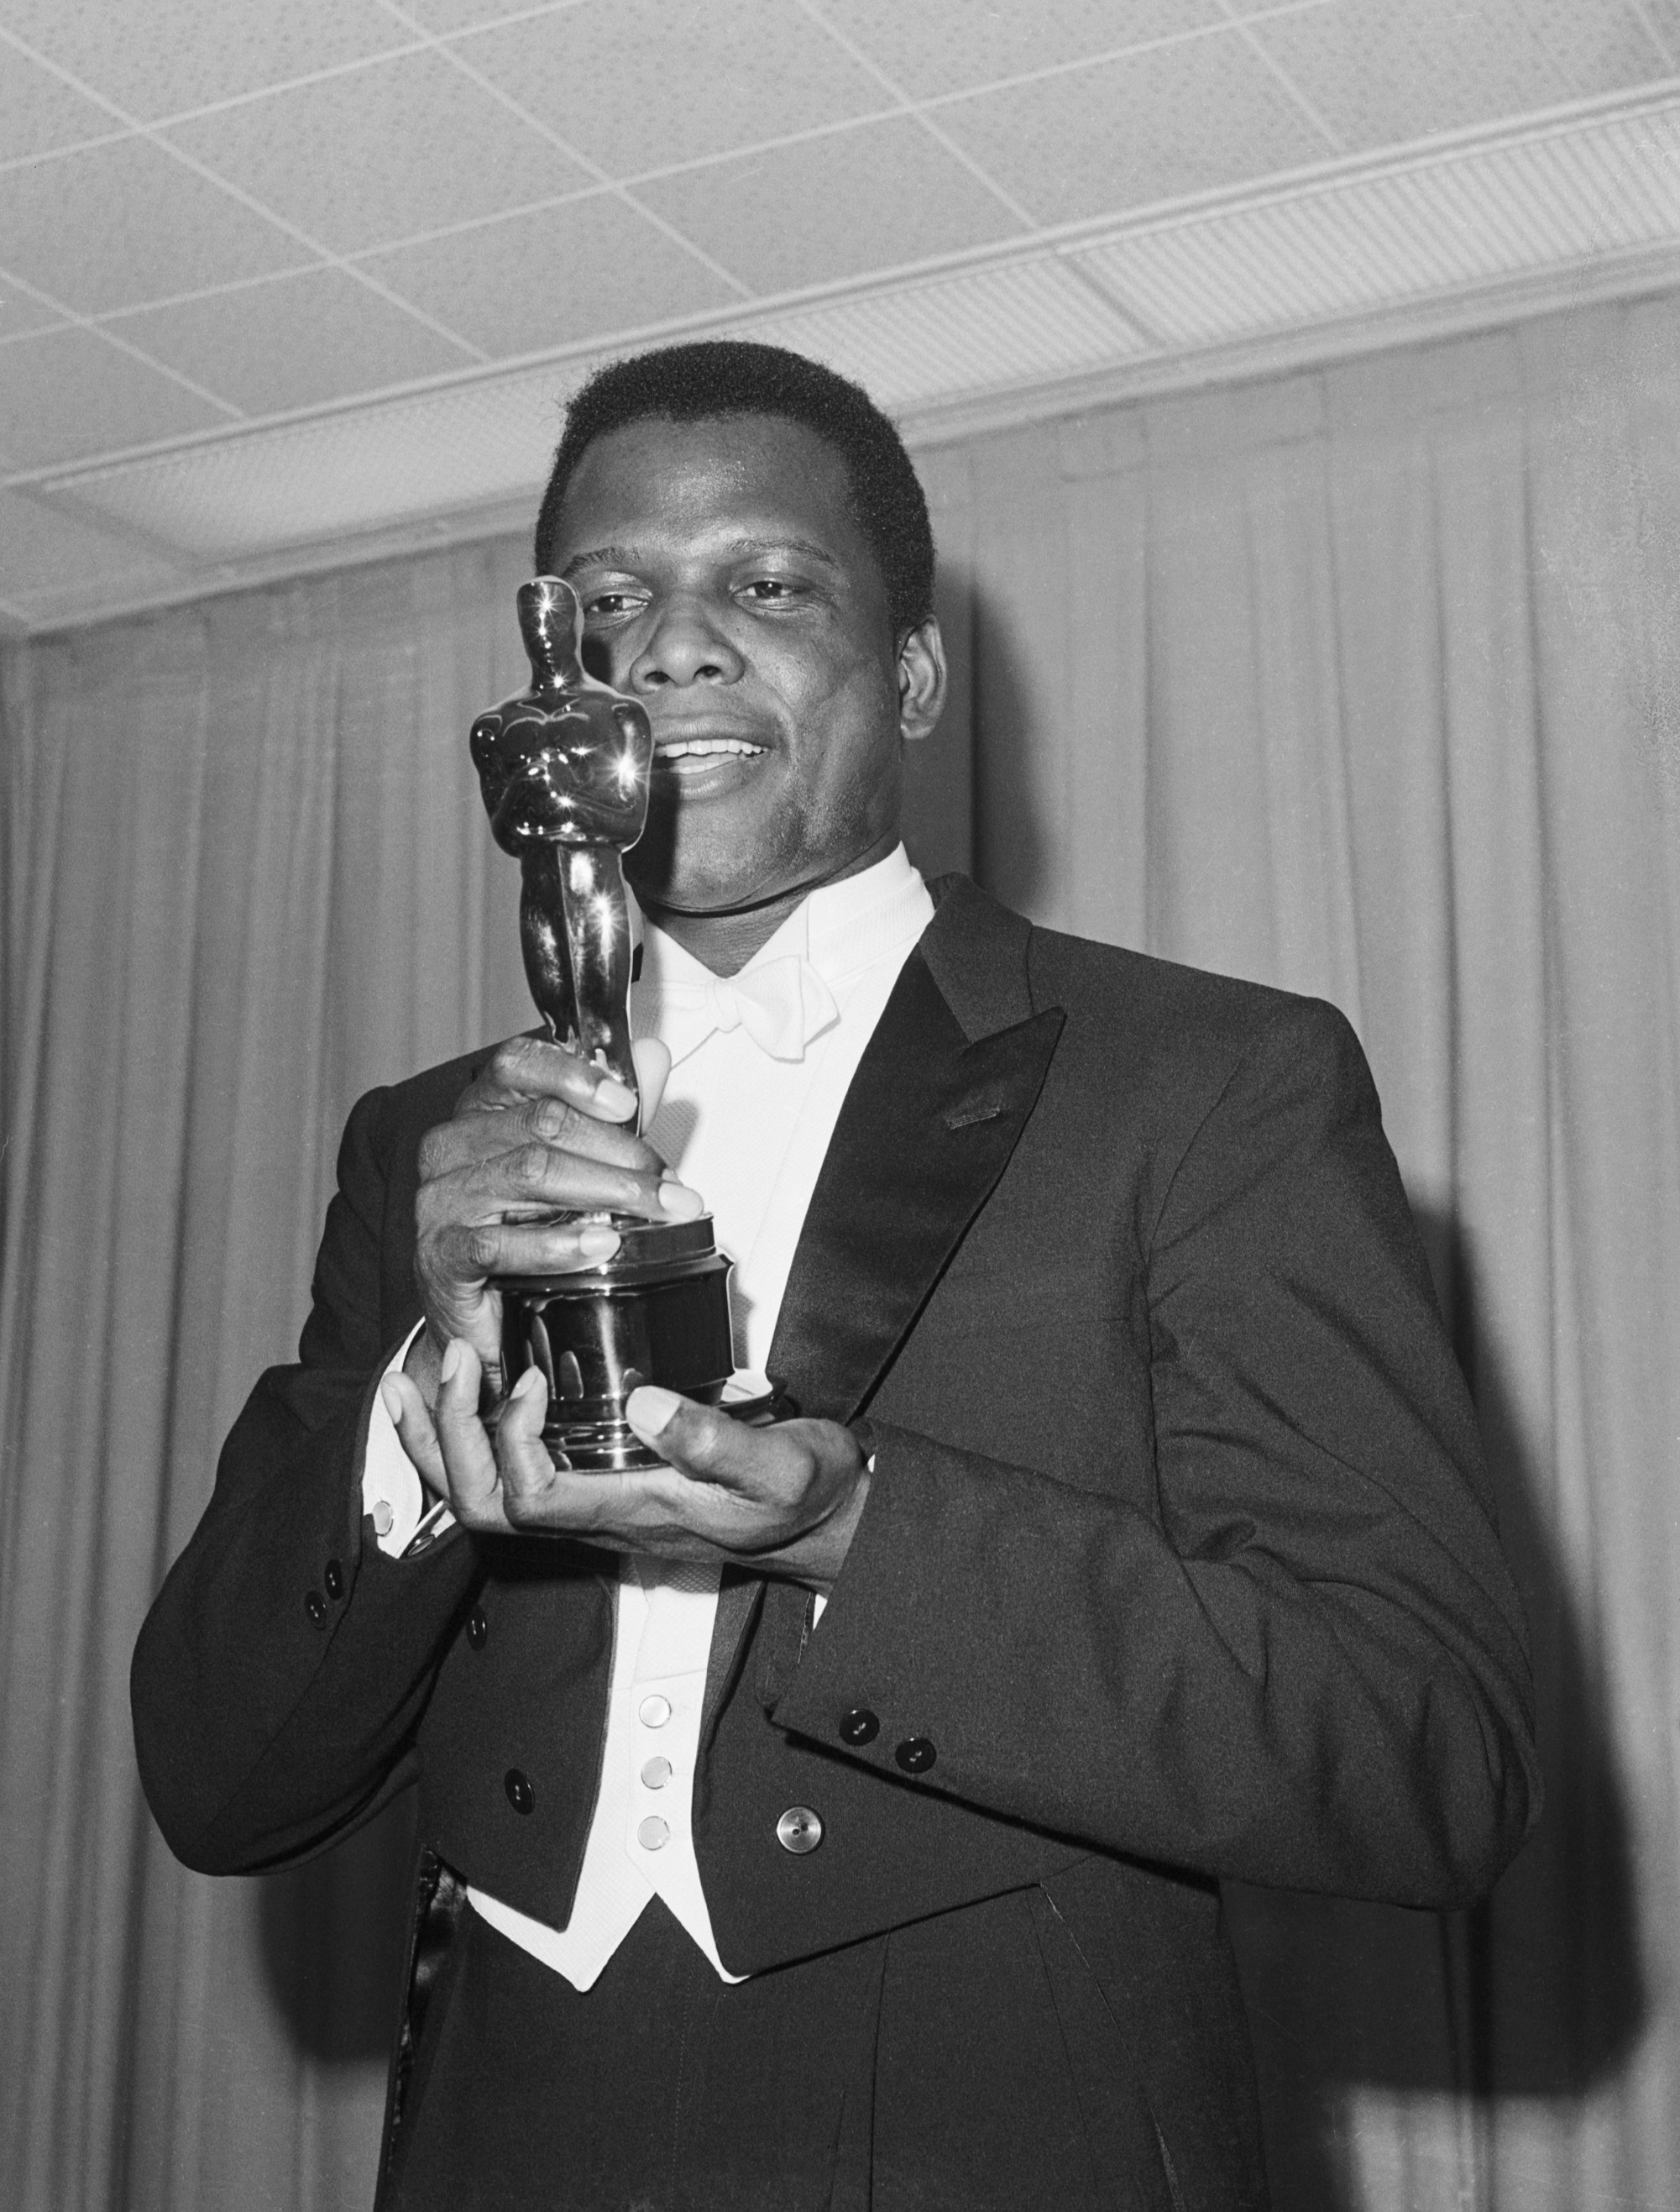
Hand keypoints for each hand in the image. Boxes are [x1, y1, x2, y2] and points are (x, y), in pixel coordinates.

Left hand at [382, 1343, 870, 1593]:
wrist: (825, 1516)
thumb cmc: (805, 1496)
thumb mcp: (783, 1465)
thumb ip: (719, 1441)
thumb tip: (648, 1405)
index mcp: (635, 1513)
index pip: (534, 1499)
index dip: (513, 1441)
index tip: (532, 1377)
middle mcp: (601, 1514)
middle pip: (485, 1507)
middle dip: (448, 1437)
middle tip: (448, 1360)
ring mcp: (596, 1500)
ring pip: (487, 1494)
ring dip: (443, 1437)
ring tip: (417, 1375)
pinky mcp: (602, 1477)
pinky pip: (513, 1470)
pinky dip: (475, 1431)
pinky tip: (470, 1385)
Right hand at [409, 1032, 698, 1407]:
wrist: (486, 1318)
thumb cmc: (526, 1233)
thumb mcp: (576, 1165)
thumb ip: (610, 1112)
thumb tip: (651, 1055)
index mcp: (478, 1112)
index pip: (515, 1065)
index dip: (574, 1076)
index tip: (627, 1102)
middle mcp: (451, 1146)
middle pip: (540, 1122)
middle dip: (619, 1150)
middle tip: (667, 1181)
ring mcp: (440, 1200)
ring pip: (530, 1172)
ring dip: (606, 1192)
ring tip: (653, 1210)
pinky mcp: (439, 1255)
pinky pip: (499, 1242)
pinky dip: (558, 1243)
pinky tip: (600, 1244)